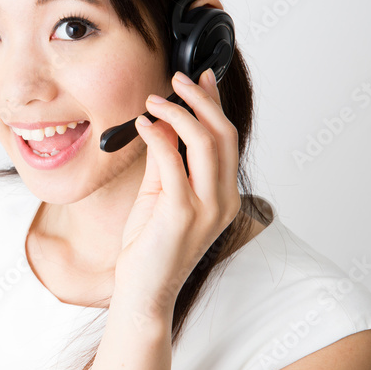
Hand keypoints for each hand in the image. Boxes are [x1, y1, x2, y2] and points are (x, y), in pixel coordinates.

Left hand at [114, 68, 242, 320]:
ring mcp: (206, 208)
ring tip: (155, 99)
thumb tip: (166, 122)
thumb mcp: (160, 194)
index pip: (227, 139)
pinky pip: (173, 164)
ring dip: (179, 113)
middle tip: (177, 79)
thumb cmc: (149, 246)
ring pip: (205, 143)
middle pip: (223, 135)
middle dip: (200, 100)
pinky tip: (144, 124)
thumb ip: (166, 160)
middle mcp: (223, 200)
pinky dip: (159, 136)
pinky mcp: (181, 214)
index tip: (201, 78)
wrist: (143, 291)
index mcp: (223, 195)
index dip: (215, 104)